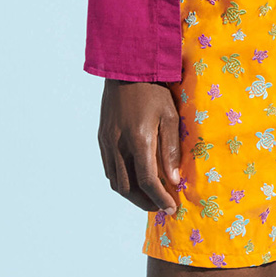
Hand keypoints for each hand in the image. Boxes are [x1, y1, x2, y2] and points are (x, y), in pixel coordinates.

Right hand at [98, 79, 182, 212]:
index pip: (148, 181)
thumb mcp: (170, 115)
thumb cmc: (154, 90)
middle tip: (161, 206)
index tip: (171, 207)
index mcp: (139, 140)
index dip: (160, 198)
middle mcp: (119, 145)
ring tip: (149, 197)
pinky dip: (121, 181)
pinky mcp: (102, 138)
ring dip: (132, 195)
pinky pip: (109, 169)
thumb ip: (171, 149)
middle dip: (145, 202)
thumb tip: (174, 179)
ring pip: (115, 182)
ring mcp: (107, 143)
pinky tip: (134, 180)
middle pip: (128, 188)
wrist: (126, 69)